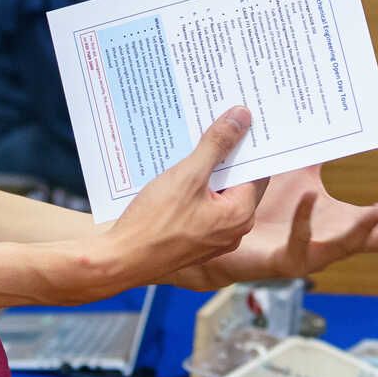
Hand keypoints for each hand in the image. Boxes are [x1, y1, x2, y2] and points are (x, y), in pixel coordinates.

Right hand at [92, 109, 260, 292]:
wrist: (121, 260)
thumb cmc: (155, 223)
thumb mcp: (188, 175)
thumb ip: (216, 145)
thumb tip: (241, 117)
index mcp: (240, 214)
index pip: (256, 170)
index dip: (246, 144)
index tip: (238, 120)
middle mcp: (233, 230)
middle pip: (236, 181)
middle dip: (224, 155)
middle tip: (214, 124)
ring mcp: (213, 238)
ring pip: (216, 194)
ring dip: (205, 170)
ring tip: (191, 143)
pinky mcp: (193, 241)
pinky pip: (200, 207)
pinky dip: (192, 189)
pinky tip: (175, 171)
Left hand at [179, 165, 377, 289]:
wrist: (216, 228)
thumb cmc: (256, 203)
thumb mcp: (295, 171)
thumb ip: (315, 150)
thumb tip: (334, 119)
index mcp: (338, 221)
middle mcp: (328, 240)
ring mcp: (306, 254)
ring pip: (344, 248)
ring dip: (366, 229)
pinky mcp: (279, 262)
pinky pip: (298, 245)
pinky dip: (306, 222)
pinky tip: (312, 199)